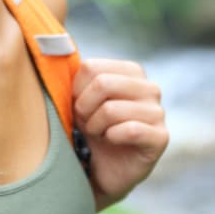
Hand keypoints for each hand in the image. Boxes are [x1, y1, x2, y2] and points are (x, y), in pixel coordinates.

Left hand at [73, 58, 168, 210]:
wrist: (99, 169)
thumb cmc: (87, 127)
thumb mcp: (78, 97)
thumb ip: (75, 73)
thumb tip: (53, 44)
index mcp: (130, 71)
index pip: (92, 67)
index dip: (76, 90)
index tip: (76, 105)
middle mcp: (149, 87)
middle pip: (103, 83)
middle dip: (84, 108)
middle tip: (85, 122)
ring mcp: (158, 112)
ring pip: (112, 109)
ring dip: (95, 126)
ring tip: (98, 133)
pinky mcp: (161, 137)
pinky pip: (130, 130)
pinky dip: (111, 137)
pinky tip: (111, 142)